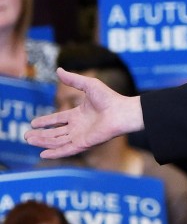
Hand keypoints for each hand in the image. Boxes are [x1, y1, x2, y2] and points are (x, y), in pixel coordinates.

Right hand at [25, 68, 143, 158]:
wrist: (122, 112)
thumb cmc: (109, 98)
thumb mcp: (88, 85)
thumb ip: (73, 79)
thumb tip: (58, 69)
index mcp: (79, 114)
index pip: (58, 119)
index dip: (46, 121)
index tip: (33, 123)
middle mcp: (79, 126)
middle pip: (55, 132)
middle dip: (40, 134)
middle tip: (26, 135)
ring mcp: (81, 136)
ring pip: (57, 141)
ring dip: (43, 141)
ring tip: (29, 140)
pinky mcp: (84, 143)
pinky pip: (66, 150)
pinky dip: (55, 152)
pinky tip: (43, 154)